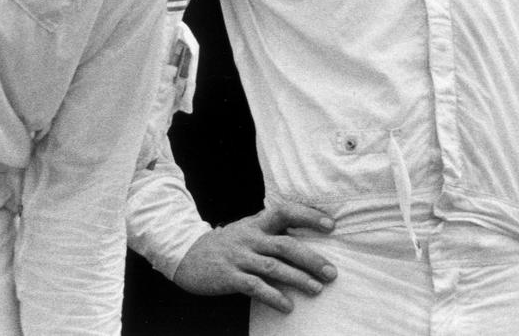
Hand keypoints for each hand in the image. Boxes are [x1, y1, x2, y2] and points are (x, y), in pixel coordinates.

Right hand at [172, 202, 337, 312]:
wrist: (187, 255)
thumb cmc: (227, 244)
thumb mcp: (247, 230)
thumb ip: (271, 231)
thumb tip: (306, 235)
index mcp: (257, 223)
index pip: (286, 212)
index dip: (309, 216)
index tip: (331, 225)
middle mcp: (250, 238)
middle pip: (285, 245)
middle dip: (311, 258)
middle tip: (332, 272)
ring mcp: (239, 257)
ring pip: (273, 267)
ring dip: (297, 279)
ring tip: (317, 288)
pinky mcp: (229, 277)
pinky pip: (255, 287)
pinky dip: (273, 297)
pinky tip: (287, 306)